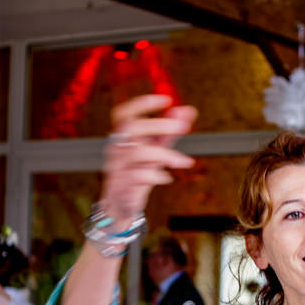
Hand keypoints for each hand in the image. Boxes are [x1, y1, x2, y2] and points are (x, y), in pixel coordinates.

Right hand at [101, 95, 196, 222]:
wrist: (121, 205)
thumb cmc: (138, 171)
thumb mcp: (155, 149)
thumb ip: (169, 131)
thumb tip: (188, 110)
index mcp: (122, 136)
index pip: (124, 113)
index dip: (142, 103)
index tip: (166, 99)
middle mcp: (116, 148)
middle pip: (131, 127)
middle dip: (159, 124)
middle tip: (185, 127)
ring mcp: (116, 166)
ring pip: (137, 152)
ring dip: (165, 154)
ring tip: (184, 161)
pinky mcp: (121, 185)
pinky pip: (138, 176)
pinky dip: (157, 176)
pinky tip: (167, 178)